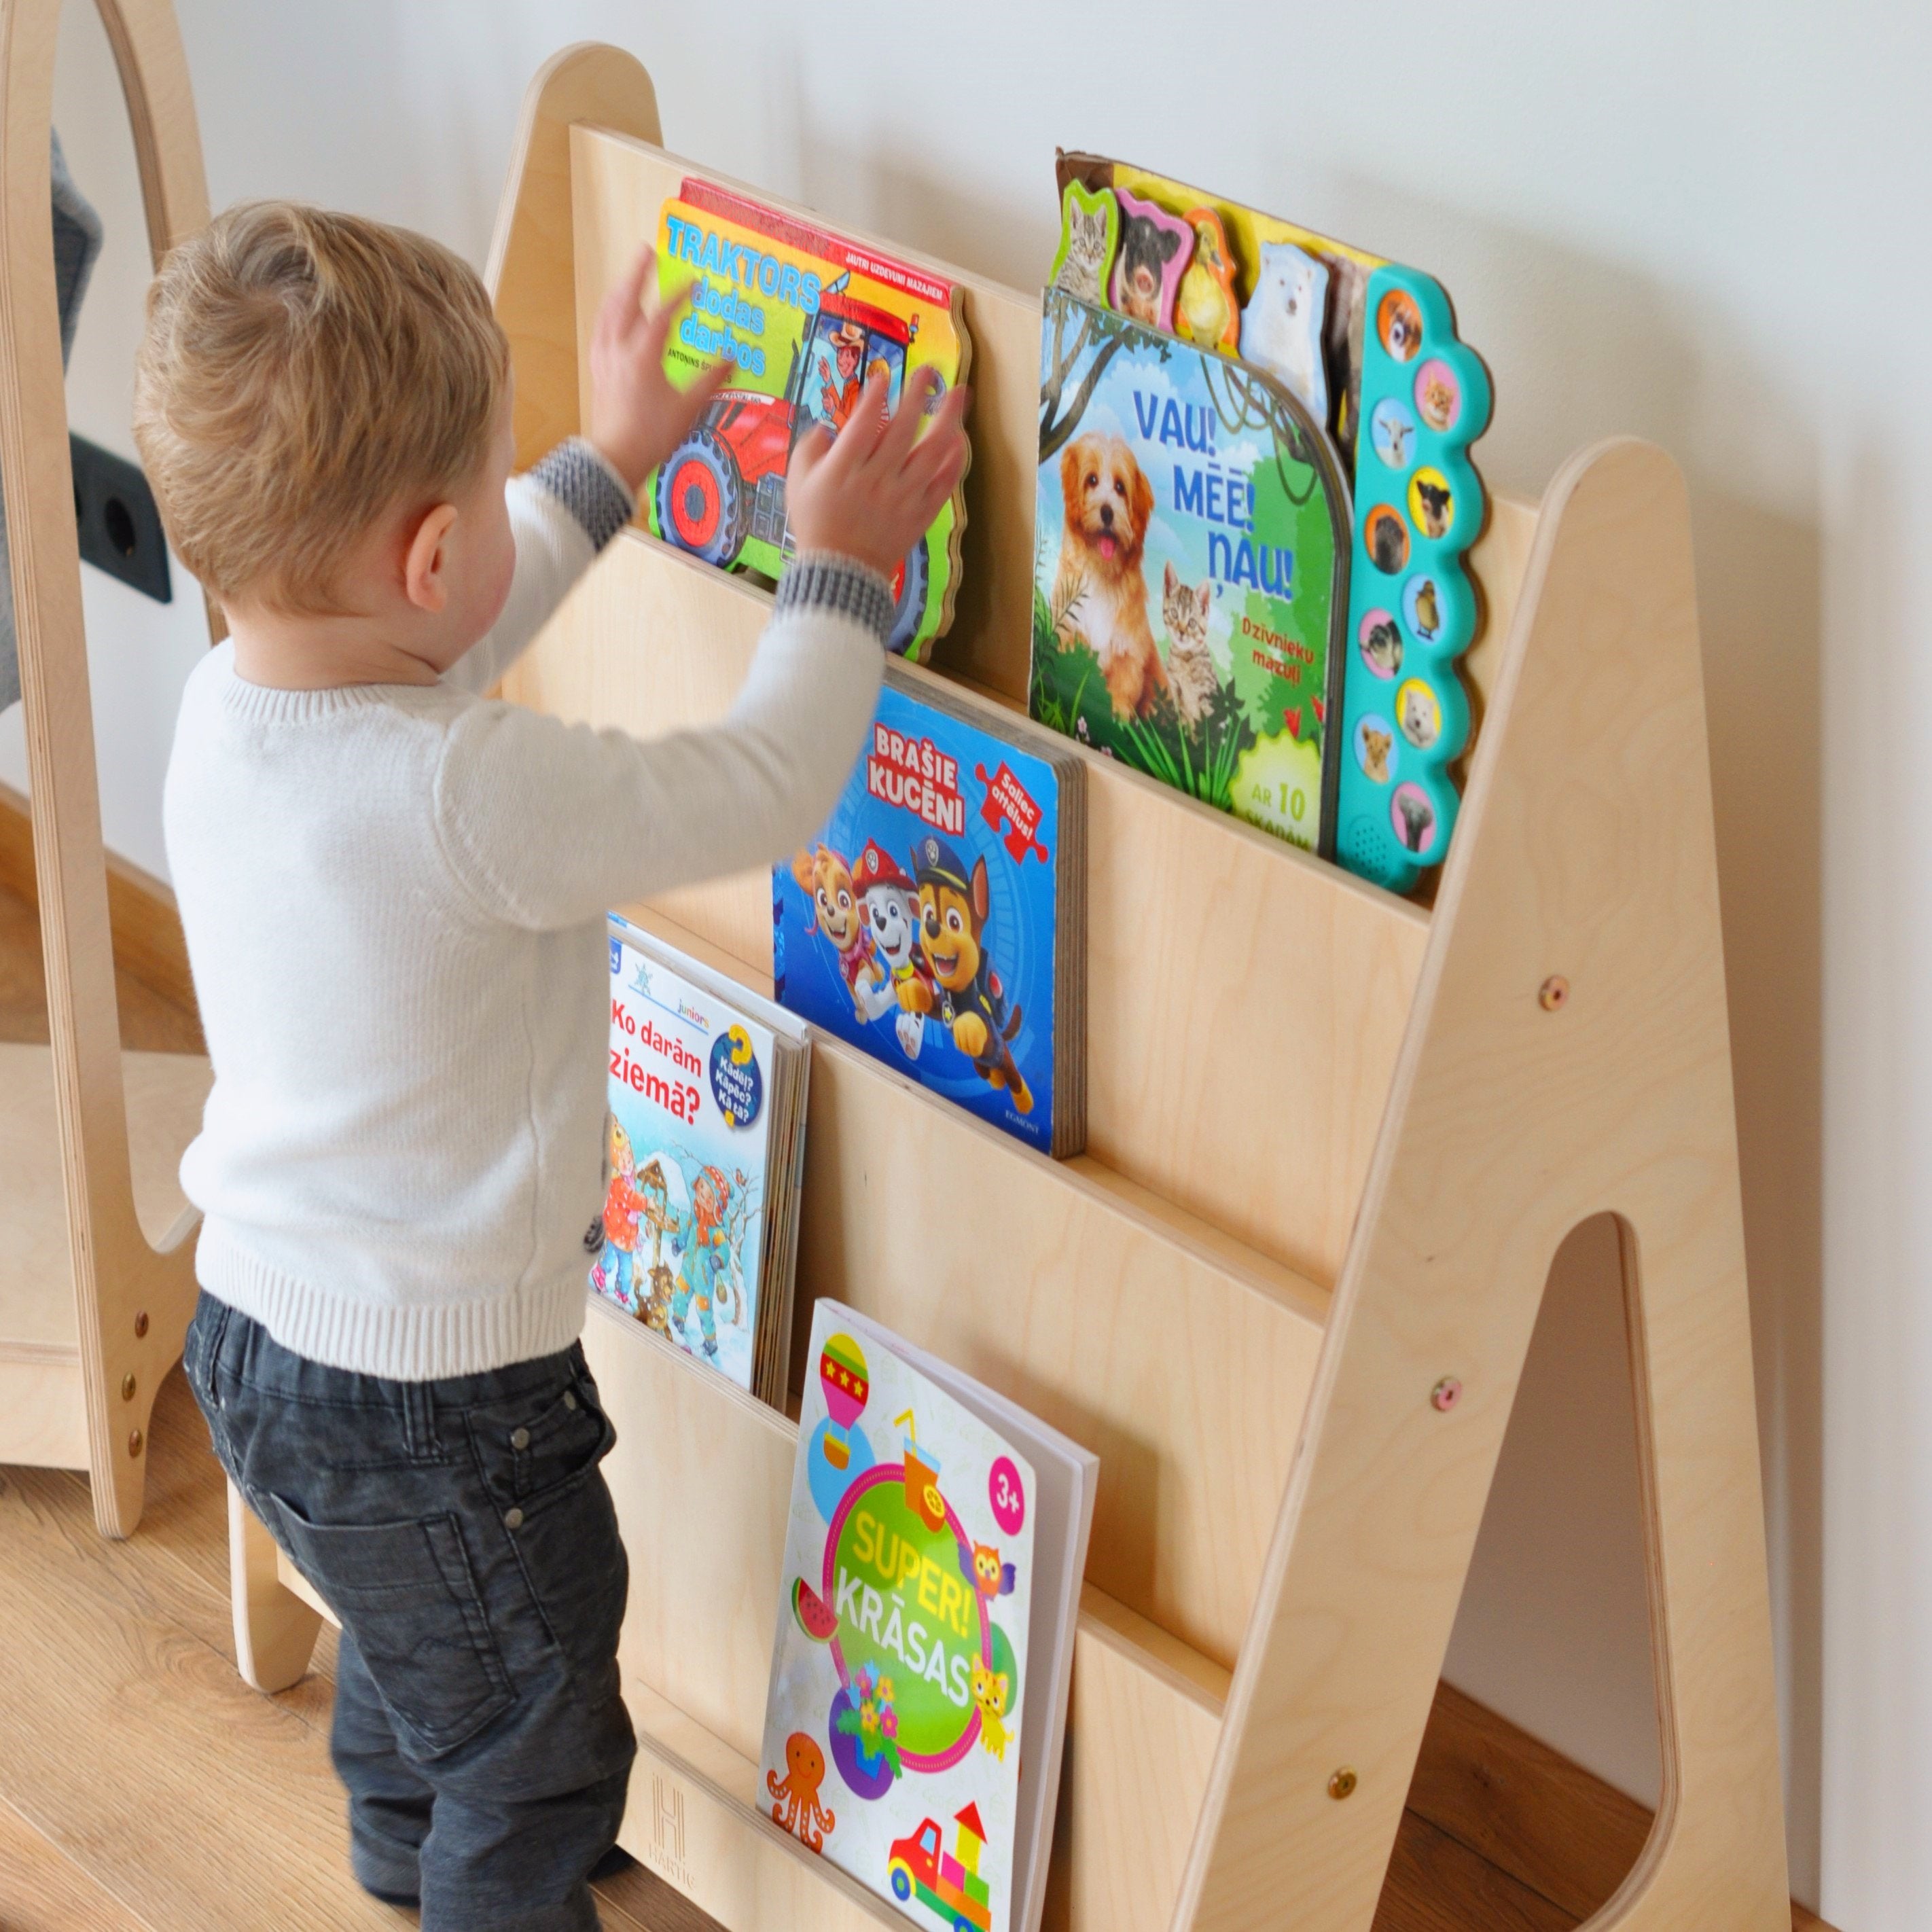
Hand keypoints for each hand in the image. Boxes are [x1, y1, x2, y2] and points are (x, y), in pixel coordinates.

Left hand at [586, 246, 735, 492]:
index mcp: (643, 355)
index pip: (663, 314)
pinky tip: (612, 313)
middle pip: (625, 300)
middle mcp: (619, 349)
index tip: (694, 283)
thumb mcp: (687, 408)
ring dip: (620, 290)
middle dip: (637, 274)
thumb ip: (710, 380)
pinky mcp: (597, 368)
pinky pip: (601, 329)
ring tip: (629, 276)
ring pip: (609, 312)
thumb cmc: (651, 435)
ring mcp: (605, 357)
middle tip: (645, 251)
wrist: (614, 458)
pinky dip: (608, 314)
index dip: (680, 296)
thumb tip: (731, 360)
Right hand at [785, 365, 969, 581]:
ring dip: (947, 421)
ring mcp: (901, 498)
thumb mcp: (798, 485)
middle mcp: (876, 480)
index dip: (875, 397)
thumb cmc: (816, 525)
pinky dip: (953, 463)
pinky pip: (942, 485)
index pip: (863, 424)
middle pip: (902, 430)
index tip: (884, 376)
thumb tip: (825, 427)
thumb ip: (808, 450)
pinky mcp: (919, 515)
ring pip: (931, 453)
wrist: (841, 572)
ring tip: (959, 396)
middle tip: (929, 370)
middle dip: (917, 395)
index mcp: (844, 469)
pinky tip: (960, 441)